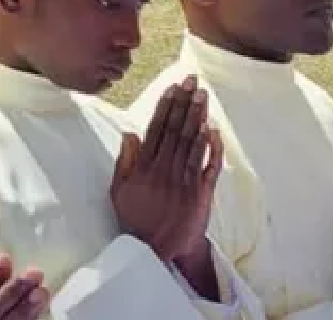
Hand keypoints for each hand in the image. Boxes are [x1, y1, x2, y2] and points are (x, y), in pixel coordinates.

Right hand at [110, 78, 222, 293]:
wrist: (156, 250)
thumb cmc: (136, 220)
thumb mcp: (119, 192)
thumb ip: (125, 162)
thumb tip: (130, 133)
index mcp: (145, 169)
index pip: (157, 129)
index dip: (166, 107)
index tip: (173, 88)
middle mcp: (165, 171)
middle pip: (177, 130)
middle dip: (185, 103)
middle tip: (193, 81)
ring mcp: (184, 181)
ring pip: (193, 142)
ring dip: (199, 117)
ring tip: (203, 95)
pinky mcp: (201, 192)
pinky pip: (208, 164)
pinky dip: (211, 145)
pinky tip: (213, 127)